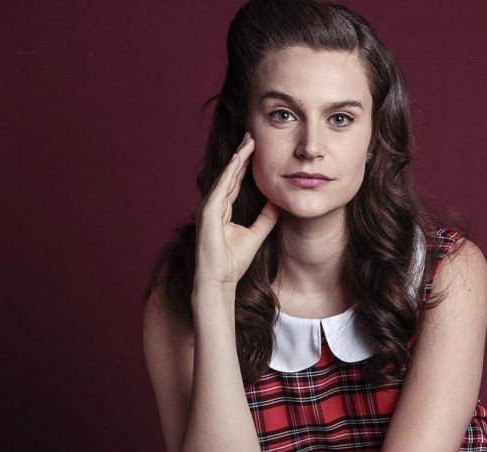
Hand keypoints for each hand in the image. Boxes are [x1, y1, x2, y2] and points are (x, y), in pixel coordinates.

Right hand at [193, 132, 279, 288]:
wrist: (219, 281)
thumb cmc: (233, 262)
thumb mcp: (256, 234)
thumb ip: (266, 218)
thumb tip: (278, 202)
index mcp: (221, 210)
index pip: (234, 182)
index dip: (245, 165)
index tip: (255, 148)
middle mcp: (213, 206)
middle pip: (229, 175)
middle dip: (241, 155)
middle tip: (252, 135)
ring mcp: (208, 208)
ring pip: (225, 177)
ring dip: (237, 158)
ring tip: (248, 141)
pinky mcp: (208, 213)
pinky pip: (221, 188)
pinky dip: (229, 172)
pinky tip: (239, 159)